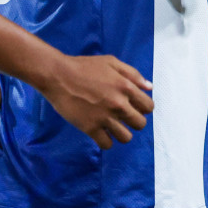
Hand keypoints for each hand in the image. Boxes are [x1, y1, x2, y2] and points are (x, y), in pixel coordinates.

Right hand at [36, 55, 155, 149]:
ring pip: (125, 137)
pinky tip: (101, 133)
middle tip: (123, 117)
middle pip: (140, 124)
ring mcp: (105, 117)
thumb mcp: (112, 63)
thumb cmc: (85, 66)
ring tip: (113, 127)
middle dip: (134, 121)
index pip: (148, 107)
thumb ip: (133, 75)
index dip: (142, 108)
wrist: (58, 76)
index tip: (133, 107)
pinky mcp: (90, 127)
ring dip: (121, 133)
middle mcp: (119, 105)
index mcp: (127, 88)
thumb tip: (150, 87)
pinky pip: (106, 144)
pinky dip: (106, 141)